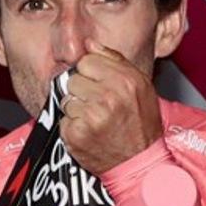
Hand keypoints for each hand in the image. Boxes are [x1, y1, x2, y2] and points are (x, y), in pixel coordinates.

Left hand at [58, 40, 162, 174]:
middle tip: (98, 106)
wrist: (139, 162)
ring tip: (95, 120)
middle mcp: (108, 96)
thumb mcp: (140, 85)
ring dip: (76, 109)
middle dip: (82, 91)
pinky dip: (72, 127)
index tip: (99, 86)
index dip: (91, 73)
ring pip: (66, 100)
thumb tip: (89, 43)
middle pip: (73, 79)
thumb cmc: (142, 123)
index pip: (86, 61)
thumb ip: (114, 60)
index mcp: (125, 80)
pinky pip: (63, 120)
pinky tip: (88, 132)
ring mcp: (90, 117)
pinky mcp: (76, 135)